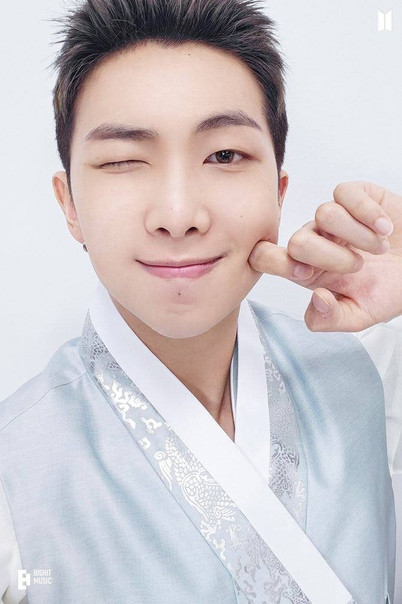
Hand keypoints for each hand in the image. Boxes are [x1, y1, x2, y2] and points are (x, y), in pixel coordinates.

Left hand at [249, 181, 401, 331]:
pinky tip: (386, 228)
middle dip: (330, 257)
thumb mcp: (360, 315)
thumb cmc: (389, 289)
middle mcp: (315, 241)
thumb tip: (316, 300)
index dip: (275, 262)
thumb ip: (331, 319)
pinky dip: (369, 213)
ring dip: (358, 236)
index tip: (306, 273)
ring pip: (324, 214)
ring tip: (380, 249)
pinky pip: (346, 194)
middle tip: (359, 267)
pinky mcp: (354, 196)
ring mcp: (334, 219)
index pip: (265, 258)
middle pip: (296, 240)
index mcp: (307, 270)